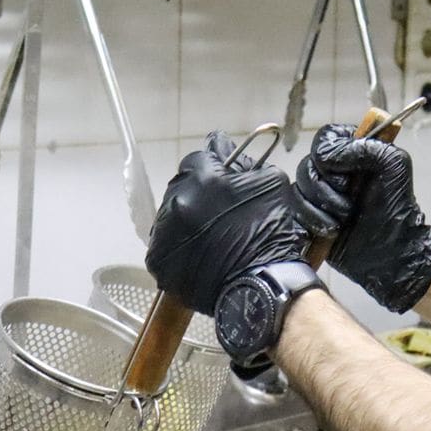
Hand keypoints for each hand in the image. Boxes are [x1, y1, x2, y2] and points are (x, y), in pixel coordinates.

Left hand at [146, 131, 310, 314]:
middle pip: (180, 187)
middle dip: (196, 194)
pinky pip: (164, 246)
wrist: (262, 286)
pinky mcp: (159, 262)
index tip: (222, 184)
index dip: (212, 171)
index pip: (197, 160)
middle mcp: (177, 202)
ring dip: (184, 222)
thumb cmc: (270, 233)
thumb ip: (244, 162)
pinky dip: (178, 248)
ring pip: (169, 217)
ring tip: (209, 238)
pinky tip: (198, 255)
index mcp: (203, 178)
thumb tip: (221, 144)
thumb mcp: (269, 184)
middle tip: (217, 214)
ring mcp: (164, 234)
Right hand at [296, 123, 430, 312]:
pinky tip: (330, 230)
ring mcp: (318, 194)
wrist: (389, 252)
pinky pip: (292, 211)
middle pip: (307, 166)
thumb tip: (329, 154)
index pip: (324, 138)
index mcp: (351, 150)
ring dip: (320, 208)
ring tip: (341, 221)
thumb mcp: (393, 164)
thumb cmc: (396, 208)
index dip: (330, 158)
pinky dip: (310, 221)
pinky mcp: (308, 216)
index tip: (349, 178)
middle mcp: (331, 170)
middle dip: (326, 189)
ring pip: (297, 189)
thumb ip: (366, 145)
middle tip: (349, 204)